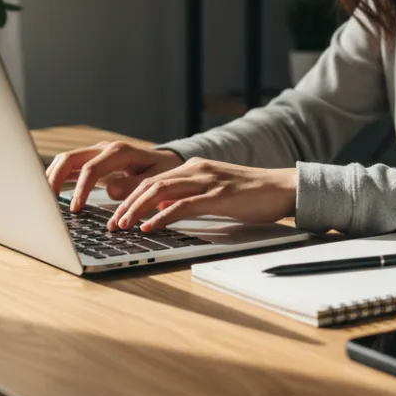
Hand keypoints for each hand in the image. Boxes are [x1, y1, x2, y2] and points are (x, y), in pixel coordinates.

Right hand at [46, 140, 183, 210]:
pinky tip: (51, 193)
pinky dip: (58, 177)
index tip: (75, 208)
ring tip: (44, 199)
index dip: (80, 188)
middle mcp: (104, 148)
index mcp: (120, 151)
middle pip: (70, 157)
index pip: (92, 168)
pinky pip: (70, 166)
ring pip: (66, 159)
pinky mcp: (92, 161)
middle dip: (55, 178)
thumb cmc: (163, 171)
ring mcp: (96, 153)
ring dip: (52, 176)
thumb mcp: (156, 179)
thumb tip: (111, 191)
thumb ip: (134, 186)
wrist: (166, 161)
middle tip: (47, 201)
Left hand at [108, 158, 296, 232]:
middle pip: (150, 184)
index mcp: (194, 168)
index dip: (130, 196)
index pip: (153, 180)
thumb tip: (164, 211)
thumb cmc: (253, 194)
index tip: (116, 214)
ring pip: (160, 191)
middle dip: (126, 204)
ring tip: (123, 226)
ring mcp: (207, 181)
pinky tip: (149, 228)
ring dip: (136, 210)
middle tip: (112, 224)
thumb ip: (191, 197)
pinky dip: (161, 217)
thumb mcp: (215, 192)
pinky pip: (182, 206)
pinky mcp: (219, 196)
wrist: (284, 188)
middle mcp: (197, 170)